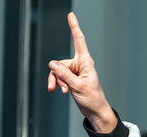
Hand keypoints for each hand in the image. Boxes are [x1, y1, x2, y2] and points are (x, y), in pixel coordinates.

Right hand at [47, 12, 116, 132]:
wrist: (94, 111)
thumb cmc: (92, 98)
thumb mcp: (77, 86)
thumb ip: (64, 74)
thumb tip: (52, 63)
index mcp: (86, 62)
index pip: (79, 41)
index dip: (74, 27)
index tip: (71, 15)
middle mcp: (80, 64)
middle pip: (61, 63)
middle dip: (59, 76)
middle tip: (64, 88)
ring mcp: (75, 71)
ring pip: (58, 71)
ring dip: (57, 81)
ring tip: (62, 91)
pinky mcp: (71, 78)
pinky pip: (58, 77)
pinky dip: (57, 83)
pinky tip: (57, 91)